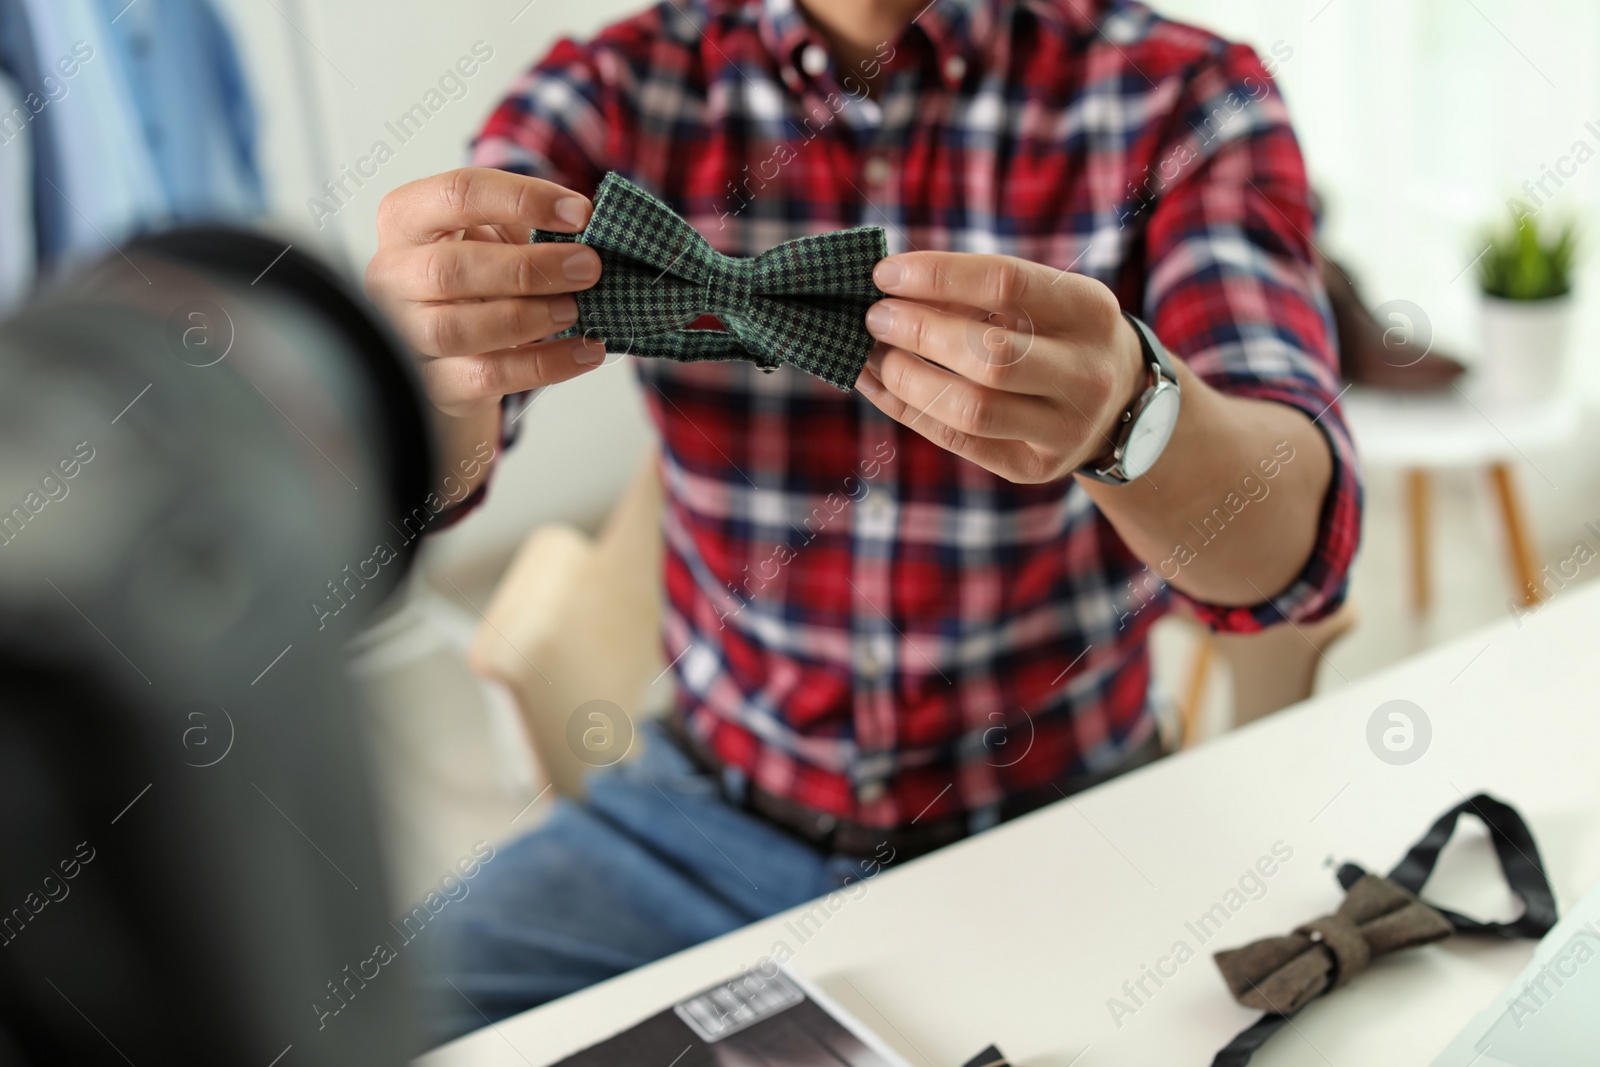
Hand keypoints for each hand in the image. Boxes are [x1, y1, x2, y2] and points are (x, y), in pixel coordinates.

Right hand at [365, 168, 605, 417]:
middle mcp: (393, 274)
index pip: (458, 195)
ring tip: (576, 310)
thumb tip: (590, 227)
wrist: (457, 343)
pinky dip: (545, 364)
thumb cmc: (478, 276)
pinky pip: (486, 376)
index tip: (580, 214)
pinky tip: (584, 350)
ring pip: (456, 330)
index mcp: (407, 218)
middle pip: (449, 270)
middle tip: (586, 268)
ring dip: (527, 318)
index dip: (523, 200)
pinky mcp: (434, 382)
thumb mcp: (496, 235)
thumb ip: (530, 226)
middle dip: (527, 268)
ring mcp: (404, 332)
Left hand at [856, 252, 1146, 483]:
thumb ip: (979, 294)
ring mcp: (1065, 429)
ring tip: (873, 354)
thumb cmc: (1059, 337)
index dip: (936, 276)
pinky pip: (957, 441)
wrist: (1118, 408)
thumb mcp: (1044, 301)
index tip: (885, 273)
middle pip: (989, 354)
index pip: (1005, 283)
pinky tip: (877, 384)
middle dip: (918, 331)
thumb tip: (891, 288)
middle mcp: (1086, 373)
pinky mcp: (1034, 467)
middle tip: (874, 317)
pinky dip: (906, 409)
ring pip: (971, 408)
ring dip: (906, 378)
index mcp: (1090, 311)